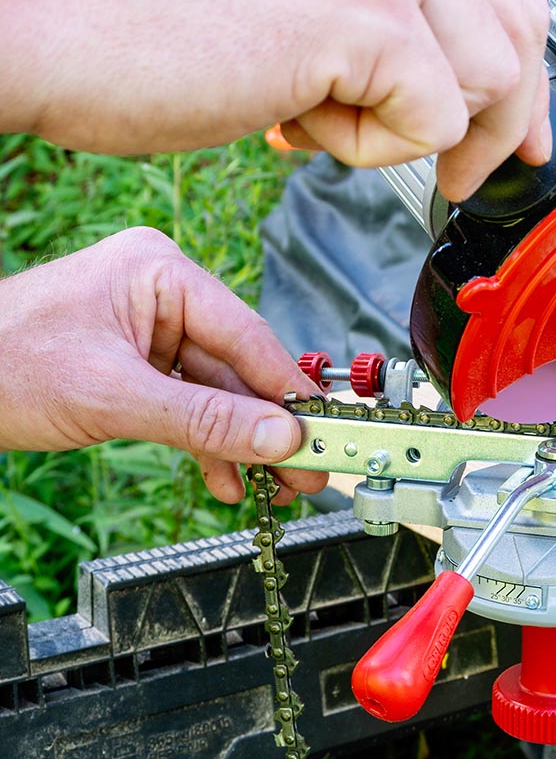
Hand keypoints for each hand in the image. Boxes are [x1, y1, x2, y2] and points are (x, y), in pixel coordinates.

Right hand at [0, 0, 550, 200]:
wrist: (45, 19)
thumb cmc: (146, 20)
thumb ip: (377, 18)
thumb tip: (448, 82)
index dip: (524, 74)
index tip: (520, 132)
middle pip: (518, 34)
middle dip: (502, 124)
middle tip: (461, 174)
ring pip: (484, 85)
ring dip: (409, 134)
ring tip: (316, 118)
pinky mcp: (362, 13)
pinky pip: (431, 123)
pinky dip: (370, 151)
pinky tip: (293, 119)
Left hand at [0, 228, 326, 504]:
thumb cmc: (2, 363)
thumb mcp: (113, 397)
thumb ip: (203, 419)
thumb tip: (277, 437)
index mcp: (159, 272)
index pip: (245, 334)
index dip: (285, 389)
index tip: (321, 430)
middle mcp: (160, 294)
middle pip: (236, 367)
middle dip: (266, 426)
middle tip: (306, 470)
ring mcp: (147, 330)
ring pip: (214, 391)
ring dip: (239, 442)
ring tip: (274, 487)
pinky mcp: (135, 364)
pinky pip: (185, 403)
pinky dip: (204, 442)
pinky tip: (226, 478)